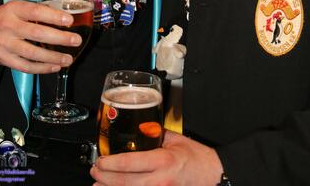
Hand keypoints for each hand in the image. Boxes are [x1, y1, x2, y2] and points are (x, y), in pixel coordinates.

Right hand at [0, 0, 81, 72]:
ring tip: (68, 59)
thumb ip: (35, 11)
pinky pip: (25, 66)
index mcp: (13, 9)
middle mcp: (8, 26)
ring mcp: (5, 44)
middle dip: (59, 38)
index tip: (69, 20)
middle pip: (37, 33)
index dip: (54, 16)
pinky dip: (42, 68)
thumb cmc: (5, 19)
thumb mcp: (16, 8)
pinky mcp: (4, 59)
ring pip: (32, 53)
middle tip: (75, 40)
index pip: (36, 11)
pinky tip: (54, 67)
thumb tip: (62, 14)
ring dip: (53, 57)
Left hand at [90, 130, 222, 185]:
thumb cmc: (197, 158)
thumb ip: (156, 135)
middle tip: (95, 171)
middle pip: (124, 183)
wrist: (214, 175)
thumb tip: (140, 129)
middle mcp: (160, 181)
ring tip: (98, 185)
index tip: (100, 160)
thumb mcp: (176, 140)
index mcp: (163, 161)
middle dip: (105, 178)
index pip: (129, 163)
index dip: (110, 164)